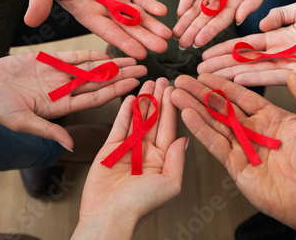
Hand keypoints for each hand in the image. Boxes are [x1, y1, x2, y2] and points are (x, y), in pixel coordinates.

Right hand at [0, 50, 145, 150]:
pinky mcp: (50, 60)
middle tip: (144, 70)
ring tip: (133, 59)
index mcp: (62, 106)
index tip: (134, 87)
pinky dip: (91, 53)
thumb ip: (48, 131)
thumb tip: (71, 147)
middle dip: (122, 76)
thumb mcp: (22, 122)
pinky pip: (75, 56)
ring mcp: (59, 75)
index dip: (115, 92)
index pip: (95, 98)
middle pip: (100, 82)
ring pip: (92, 68)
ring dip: (112, 63)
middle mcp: (65, 90)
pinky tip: (109, 52)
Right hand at [24, 0, 171, 59]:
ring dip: (153, 26)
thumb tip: (29, 21)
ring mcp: (120, 1)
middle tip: (161, 48)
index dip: (123, 42)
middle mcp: (108, 13)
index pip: (108, 32)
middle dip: (145, 37)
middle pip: (129, 28)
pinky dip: (152, 4)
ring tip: (168, 35)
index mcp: (89, 16)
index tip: (139, 53)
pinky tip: (163, 11)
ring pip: (140, 17)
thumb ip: (40, 1)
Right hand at [72, 78, 187, 238]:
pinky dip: (125, 112)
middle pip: (155, 120)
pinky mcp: (110, 149)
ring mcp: (128, 150)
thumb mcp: (170, 184)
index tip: (175, 90)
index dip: (172, 108)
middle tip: (162, 79)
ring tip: (147, 83)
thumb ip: (178, 160)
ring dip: (143, 101)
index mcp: (163, 160)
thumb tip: (186, 139)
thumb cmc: (141, 205)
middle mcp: (147, 153)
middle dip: (159, 99)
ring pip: (138, 119)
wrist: (109, 215)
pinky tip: (130, 98)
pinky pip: (120, 126)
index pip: (169, 128)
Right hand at [171, 73, 295, 232]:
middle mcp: (254, 131)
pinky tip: (187, 114)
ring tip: (176, 94)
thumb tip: (293, 74)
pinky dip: (200, 129)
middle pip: (222, 107)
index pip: (241, 96)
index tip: (205, 74)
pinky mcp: (236, 165)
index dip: (222, 84)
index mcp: (271, 118)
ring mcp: (243, 148)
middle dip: (201, 93)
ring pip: (214, 123)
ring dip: (194, 108)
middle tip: (182, 81)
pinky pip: (215, 144)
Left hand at [173, 0, 271, 48]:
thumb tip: (240, 18)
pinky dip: (185, 0)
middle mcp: (220, 1)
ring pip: (194, 8)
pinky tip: (179, 12)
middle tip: (182, 43)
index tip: (199, 42)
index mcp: (234, 6)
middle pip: (204, 19)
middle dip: (192, 31)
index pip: (219, 22)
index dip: (209, 32)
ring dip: (185, 21)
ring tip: (176, 33)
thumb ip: (252, 2)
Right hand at [198, 0, 295, 84]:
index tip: (206, 52)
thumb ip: (281, 14)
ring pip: (252, 71)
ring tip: (209, 79)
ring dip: (229, 75)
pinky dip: (252, 79)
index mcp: (277, 38)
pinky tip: (235, 81)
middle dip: (220, 65)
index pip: (245, 44)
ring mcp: (285, 66)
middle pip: (242, 60)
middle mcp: (277, 54)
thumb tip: (261, 22)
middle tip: (198, 70)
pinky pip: (270, 78)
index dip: (225, 48)